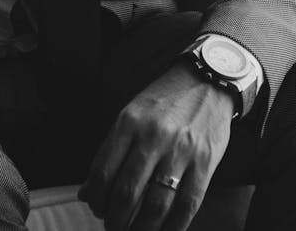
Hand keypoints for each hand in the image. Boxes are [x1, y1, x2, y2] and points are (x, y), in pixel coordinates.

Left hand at [79, 63, 235, 230]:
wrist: (207, 79)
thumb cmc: (166, 100)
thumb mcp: (132, 112)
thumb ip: (111, 149)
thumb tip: (88, 190)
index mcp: (130, 122)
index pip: (103, 172)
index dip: (96, 199)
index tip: (95, 207)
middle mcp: (154, 136)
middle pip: (127, 193)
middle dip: (115, 219)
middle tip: (112, 226)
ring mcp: (181, 151)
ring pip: (155, 205)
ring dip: (141, 229)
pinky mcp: (205, 162)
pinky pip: (187, 205)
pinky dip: (172, 227)